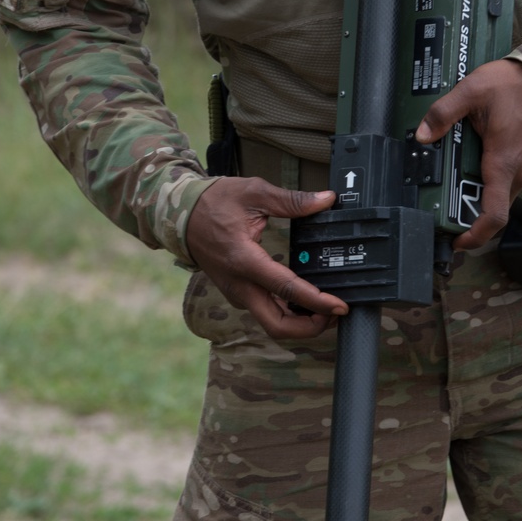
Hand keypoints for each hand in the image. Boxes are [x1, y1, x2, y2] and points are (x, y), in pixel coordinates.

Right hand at [184, 177, 346, 339]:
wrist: (181, 215)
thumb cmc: (214, 202)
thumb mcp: (254, 193)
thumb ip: (292, 200)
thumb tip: (326, 200)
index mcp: (244, 260)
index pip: (286, 289)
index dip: (317, 302)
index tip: (340, 306)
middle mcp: (239, 285)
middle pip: (277, 325)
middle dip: (310, 327)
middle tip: (335, 313)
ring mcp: (236, 292)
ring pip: (272, 323)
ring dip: (300, 323)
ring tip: (326, 308)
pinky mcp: (237, 293)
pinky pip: (265, 311)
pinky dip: (288, 313)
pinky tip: (305, 300)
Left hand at [415, 60, 521, 249]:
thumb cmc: (517, 85)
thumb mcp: (473, 90)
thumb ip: (444, 113)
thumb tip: (423, 135)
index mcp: (504, 164)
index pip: (493, 216)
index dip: (475, 236)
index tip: (457, 242)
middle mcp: (521, 174)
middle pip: (493, 207)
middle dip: (469, 209)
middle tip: (444, 196)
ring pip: (502, 194)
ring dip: (481, 191)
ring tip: (458, 172)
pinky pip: (512, 182)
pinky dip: (495, 179)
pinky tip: (479, 159)